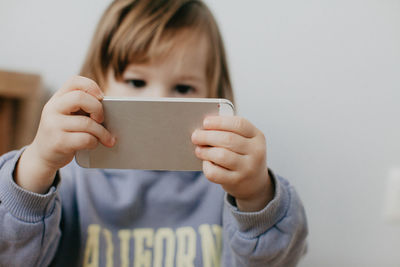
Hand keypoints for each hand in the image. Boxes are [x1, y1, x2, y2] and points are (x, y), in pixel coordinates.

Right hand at [14, 76, 114, 193]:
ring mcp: (53, 125)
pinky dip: (94, 142)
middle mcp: (52, 109)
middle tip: (101, 119)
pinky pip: (85, 139)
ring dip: (102, 132)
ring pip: (87, 123)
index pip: (74, 81)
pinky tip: (93, 144)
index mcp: (57, 99)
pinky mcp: (58, 142)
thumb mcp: (67, 115)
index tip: (101, 98)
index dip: (91, 86)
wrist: (42, 156)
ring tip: (106, 138)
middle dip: (97, 108)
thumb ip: (82, 108)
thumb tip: (111, 110)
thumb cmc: (63, 133)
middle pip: (80, 98)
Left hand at [191, 116, 273, 211]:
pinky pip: (215, 173)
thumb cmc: (244, 156)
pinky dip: (207, 166)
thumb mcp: (245, 141)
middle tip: (196, 136)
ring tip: (199, 150)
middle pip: (228, 139)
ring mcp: (248, 168)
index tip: (205, 122)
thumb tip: (205, 127)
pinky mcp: (237, 181)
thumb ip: (229, 132)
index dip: (220, 122)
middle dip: (207, 136)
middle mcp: (256, 152)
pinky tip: (206, 163)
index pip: (239, 124)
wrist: (254, 182)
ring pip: (221, 155)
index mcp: (257, 137)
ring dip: (205, 151)